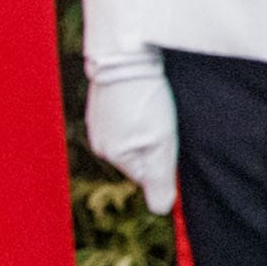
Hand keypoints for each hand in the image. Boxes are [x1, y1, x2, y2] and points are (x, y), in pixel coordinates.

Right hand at [85, 65, 175, 214]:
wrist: (124, 55)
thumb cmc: (145, 99)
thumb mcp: (161, 144)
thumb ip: (160, 180)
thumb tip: (160, 210)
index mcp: (113, 154)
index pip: (146, 174)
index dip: (164, 159)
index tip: (169, 137)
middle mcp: (99, 141)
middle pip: (138, 155)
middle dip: (154, 143)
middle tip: (165, 120)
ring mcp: (97, 120)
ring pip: (131, 135)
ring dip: (146, 125)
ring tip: (154, 104)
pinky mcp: (100, 101)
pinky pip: (123, 117)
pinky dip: (136, 110)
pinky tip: (143, 96)